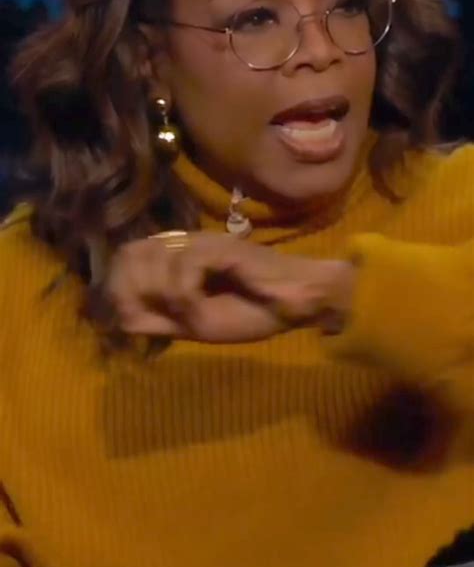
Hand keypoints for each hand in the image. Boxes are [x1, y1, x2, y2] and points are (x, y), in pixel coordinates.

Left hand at [103, 232, 354, 343]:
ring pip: (156, 258)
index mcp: (177, 258)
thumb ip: (160, 320)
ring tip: (184, 314)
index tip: (130, 317)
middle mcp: (185, 244)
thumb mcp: (195, 324)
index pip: (128, 255)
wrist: (295, 303)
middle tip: (156, 315)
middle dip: (134, 289)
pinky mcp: (222, 247)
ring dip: (162, 294)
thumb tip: (120, 319)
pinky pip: (184, 267)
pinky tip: (198, 310)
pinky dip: (184, 295)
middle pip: (133, 252)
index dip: (119, 286)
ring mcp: (204, 242)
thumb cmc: (251, 311)